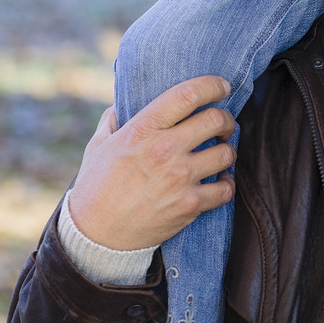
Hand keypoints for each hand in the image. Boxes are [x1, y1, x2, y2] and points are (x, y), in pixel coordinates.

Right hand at [67, 76, 236, 250]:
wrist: (95, 238)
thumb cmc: (95, 188)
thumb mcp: (98, 146)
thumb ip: (113, 119)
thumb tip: (122, 101)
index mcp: (143, 129)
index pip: (188, 95)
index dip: (212, 85)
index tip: (222, 86)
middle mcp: (164, 150)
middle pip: (215, 119)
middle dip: (226, 119)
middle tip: (224, 124)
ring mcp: (179, 178)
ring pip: (226, 152)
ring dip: (228, 150)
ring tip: (221, 152)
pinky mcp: (188, 206)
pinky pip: (225, 189)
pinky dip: (227, 185)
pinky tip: (220, 182)